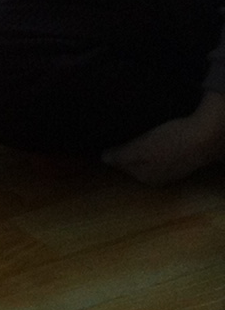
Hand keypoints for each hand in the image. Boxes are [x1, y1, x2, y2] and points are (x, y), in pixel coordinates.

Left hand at [104, 91, 224, 183]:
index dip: (114, 151)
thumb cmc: (171, 142)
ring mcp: (172, 170)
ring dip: (140, 147)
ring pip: (147, 158)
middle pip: (134, 163)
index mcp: (146, 178)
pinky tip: (154, 134)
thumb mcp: (142, 149)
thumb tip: (104, 159)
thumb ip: (122, 156)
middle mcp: (159, 178)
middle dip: (126, 151)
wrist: (206, 136)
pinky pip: (160, 152)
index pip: (121, 165)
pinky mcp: (181, 158)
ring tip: (134, 132)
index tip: (108, 138)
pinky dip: (154, 145)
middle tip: (119, 133)